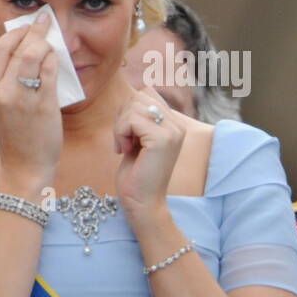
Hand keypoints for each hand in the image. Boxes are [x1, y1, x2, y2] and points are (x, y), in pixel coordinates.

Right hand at [0, 11, 61, 193]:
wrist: (23, 167)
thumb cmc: (16, 139)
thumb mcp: (2, 109)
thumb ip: (8, 83)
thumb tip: (27, 54)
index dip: (13, 33)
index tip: (26, 26)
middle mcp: (2, 92)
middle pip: (15, 47)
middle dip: (31, 30)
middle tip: (44, 21)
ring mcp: (22, 97)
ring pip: (34, 55)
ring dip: (46, 42)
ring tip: (54, 39)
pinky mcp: (43, 104)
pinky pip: (50, 71)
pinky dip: (55, 59)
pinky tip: (59, 57)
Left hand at [113, 86, 185, 225]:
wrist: (142, 202)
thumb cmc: (136, 175)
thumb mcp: (136, 140)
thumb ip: (137, 119)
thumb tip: (129, 98)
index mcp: (172, 124)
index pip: (146, 94)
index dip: (127, 110)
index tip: (125, 134)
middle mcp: (176, 125)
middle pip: (140, 96)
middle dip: (122, 116)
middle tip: (122, 141)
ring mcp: (172, 131)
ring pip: (134, 106)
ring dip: (120, 126)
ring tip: (124, 146)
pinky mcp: (162, 139)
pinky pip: (132, 119)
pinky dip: (120, 133)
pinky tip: (124, 151)